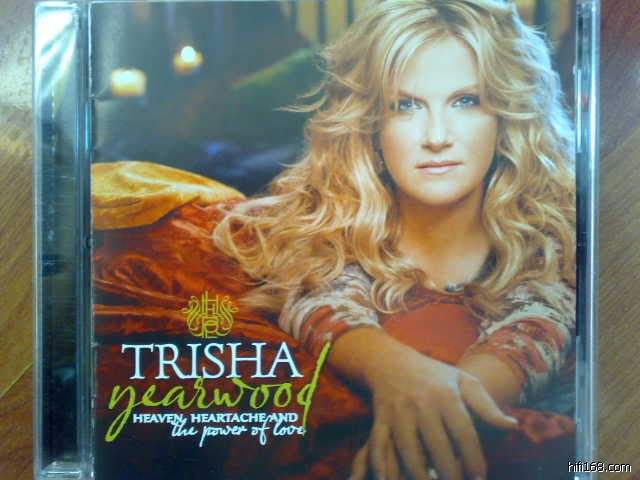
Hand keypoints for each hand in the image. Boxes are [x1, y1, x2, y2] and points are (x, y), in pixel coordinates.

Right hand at [342, 335, 518, 479]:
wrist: (391, 361)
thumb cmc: (434, 375)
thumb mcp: (463, 382)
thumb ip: (487, 407)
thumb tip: (512, 426)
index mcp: (444, 395)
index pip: (463, 432)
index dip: (473, 459)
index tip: (480, 478)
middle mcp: (420, 404)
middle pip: (437, 445)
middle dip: (449, 473)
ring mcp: (397, 413)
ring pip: (408, 451)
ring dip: (419, 475)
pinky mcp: (380, 421)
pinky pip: (379, 447)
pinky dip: (382, 467)